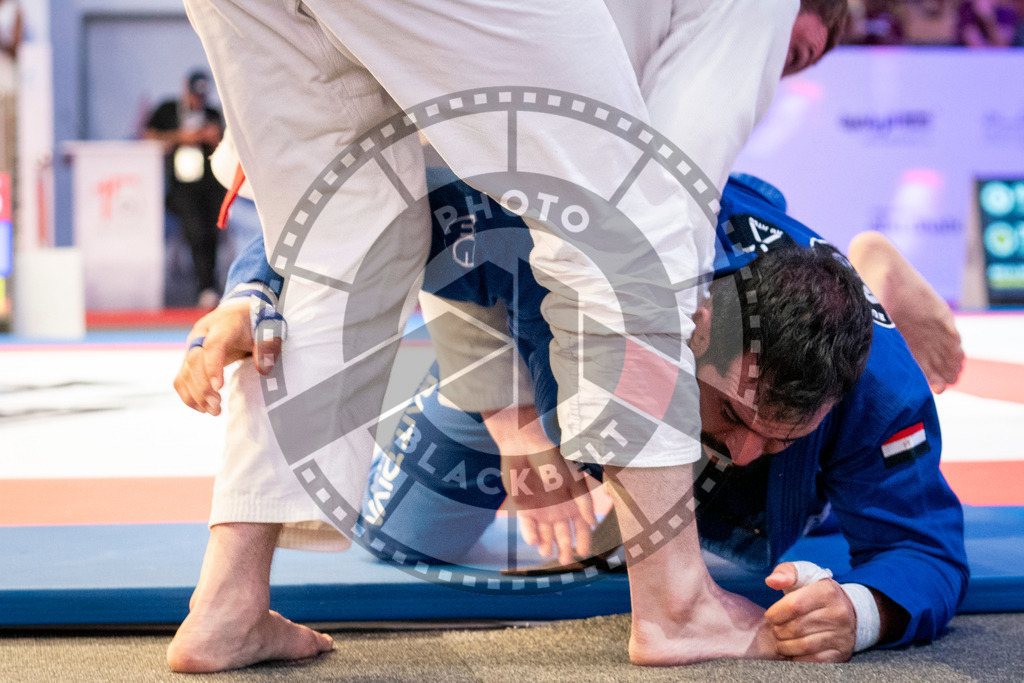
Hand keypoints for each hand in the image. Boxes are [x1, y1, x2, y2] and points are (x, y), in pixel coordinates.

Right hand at [173, 297, 282, 414]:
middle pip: (194, 360)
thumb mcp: (269, 330)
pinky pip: (181, 378)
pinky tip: (202, 408)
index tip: (218, 388)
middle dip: (203, 387)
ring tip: (214, 411)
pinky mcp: (189, 358)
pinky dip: (188, 395)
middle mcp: (203, 333)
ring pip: (185, 371)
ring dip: (196, 395)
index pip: (213, 344)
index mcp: (224, 323)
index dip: (213, 366)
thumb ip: (268, 346)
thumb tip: (263, 369)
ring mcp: (193, 345)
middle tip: (217, 407)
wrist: (240, 313)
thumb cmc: (256, 322)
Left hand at [484, 406, 596, 565]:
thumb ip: (583, 501)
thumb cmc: (552, 458)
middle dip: (564, 548)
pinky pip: (527, 525)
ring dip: (547, 544)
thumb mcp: (573, 479)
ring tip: (547, 554)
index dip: (584, 540)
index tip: (583, 553)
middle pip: (563, 534)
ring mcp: (540, 509)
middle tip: (564, 560)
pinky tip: (534, 542)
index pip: (582, 526)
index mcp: (573, 502)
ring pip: (545, 534)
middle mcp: (558, 508)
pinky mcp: (523, 507)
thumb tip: (593, 523)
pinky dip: (530, 534)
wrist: (524, 445)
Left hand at [764, 562, 855, 661]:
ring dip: (785, 646)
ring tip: (781, 640)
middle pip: (797, 628)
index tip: (770, 616)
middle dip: (778, 631)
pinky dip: (798, 658)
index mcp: (827, 592)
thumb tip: (771, 581)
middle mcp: (838, 614)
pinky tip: (793, 652)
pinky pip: (815, 661)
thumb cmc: (816, 591)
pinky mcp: (842, 652)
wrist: (846, 609)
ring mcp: (842, 635)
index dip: (775, 613)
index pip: (794, 606)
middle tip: (775, 629)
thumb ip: (785, 573)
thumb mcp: (803, 575)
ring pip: (804, 646)